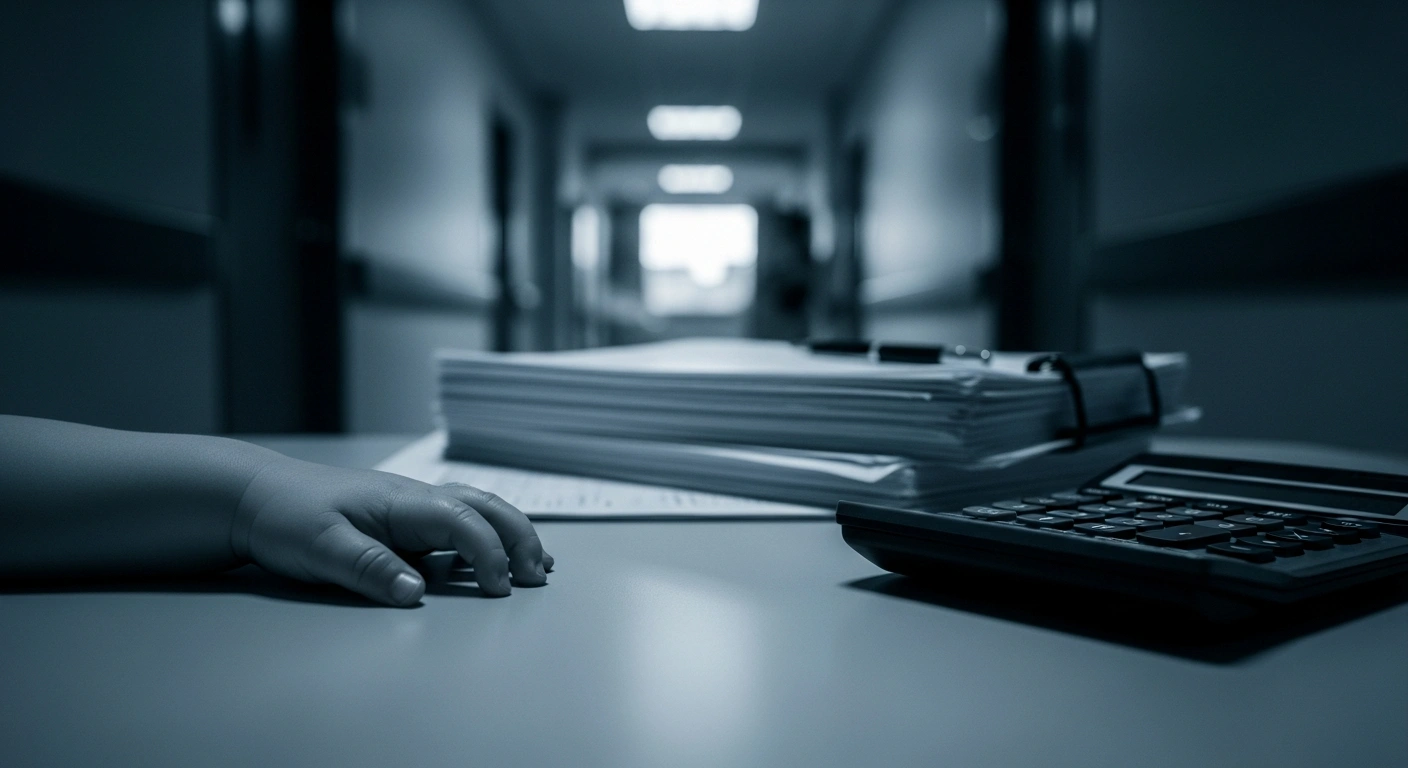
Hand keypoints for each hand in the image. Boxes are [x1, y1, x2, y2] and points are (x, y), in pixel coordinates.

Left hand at [232, 456, 552, 605]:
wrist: (256, 495)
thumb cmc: (286, 516)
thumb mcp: (320, 547)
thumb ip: (369, 568)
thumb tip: (416, 592)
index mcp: (401, 502)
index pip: (462, 521)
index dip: (488, 553)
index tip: (498, 590)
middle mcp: (415, 499)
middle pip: (485, 507)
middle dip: (518, 538)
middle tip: (537, 576)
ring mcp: (412, 509)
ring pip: (478, 510)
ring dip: (511, 534)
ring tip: (538, 566)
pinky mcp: (405, 522)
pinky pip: (460, 524)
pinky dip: (490, 538)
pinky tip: (498, 558)